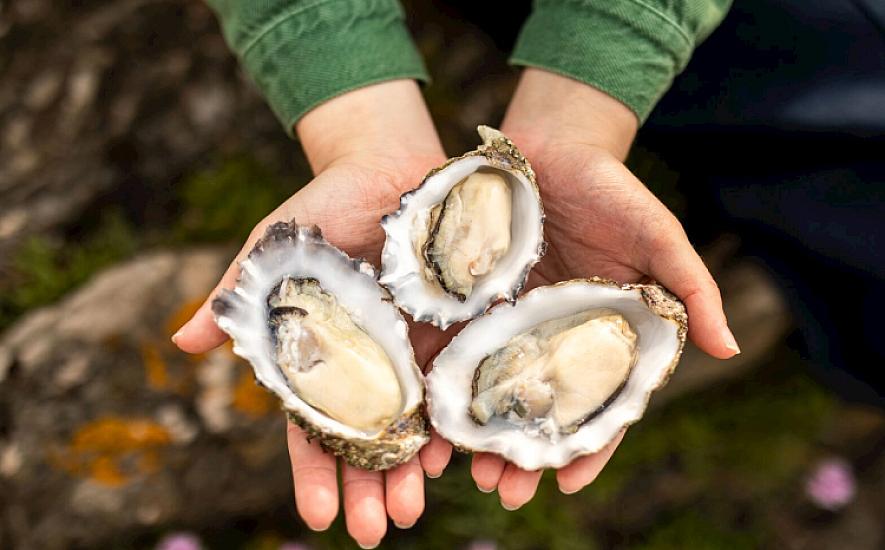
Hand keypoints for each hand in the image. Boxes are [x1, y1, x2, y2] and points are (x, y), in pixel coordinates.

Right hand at [171, 81, 452, 547]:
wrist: (387, 162)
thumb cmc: (321, 204)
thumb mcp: (274, 247)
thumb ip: (237, 296)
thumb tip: (180, 343)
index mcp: (320, 354)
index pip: (312, 426)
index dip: (313, 472)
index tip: (316, 516)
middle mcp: (367, 362)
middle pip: (366, 438)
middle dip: (368, 487)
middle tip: (376, 530)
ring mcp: (411, 348)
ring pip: (412, 423)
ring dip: (412, 470)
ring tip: (416, 509)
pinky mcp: (451, 327)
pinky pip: (455, 381)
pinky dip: (456, 419)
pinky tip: (461, 455)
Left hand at [469, 68, 739, 508]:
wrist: (554, 145)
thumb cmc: (613, 190)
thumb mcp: (659, 234)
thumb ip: (693, 288)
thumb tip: (729, 348)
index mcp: (606, 336)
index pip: (600, 404)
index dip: (588, 445)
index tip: (567, 484)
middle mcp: (558, 338)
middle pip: (540, 408)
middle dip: (523, 453)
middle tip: (503, 490)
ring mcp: (514, 322)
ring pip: (496, 388)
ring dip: (480, 430)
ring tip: (462, 469)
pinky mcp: (476, 300)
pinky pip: (460, 346)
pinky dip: (448, 381)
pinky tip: (431, 411)